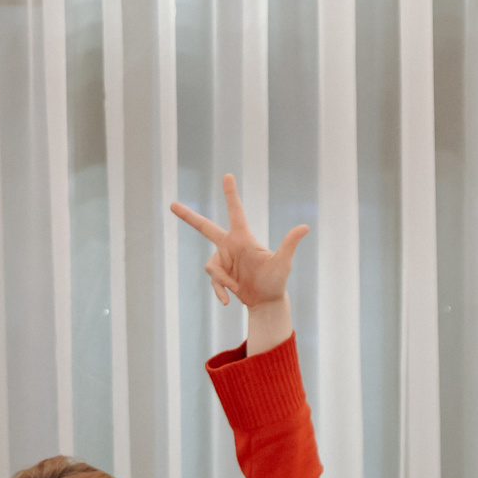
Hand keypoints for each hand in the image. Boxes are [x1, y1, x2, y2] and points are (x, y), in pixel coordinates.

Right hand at [170, 174, 308, 307]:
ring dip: (222, 281)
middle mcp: (230, 246)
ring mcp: (224, 261)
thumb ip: (289, 244)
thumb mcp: (283, 262)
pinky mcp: (221, 275)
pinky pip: (213, 281)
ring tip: (236, 289)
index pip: (235, 211)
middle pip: (205, 228)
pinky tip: (228, 301)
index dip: (230, 194)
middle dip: (188, 217)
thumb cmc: (277, 279)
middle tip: (172, 205)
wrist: (267, 301)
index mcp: (243, 238)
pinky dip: (219, 291)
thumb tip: (305, 226)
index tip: (227, 175)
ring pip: (211, 267)